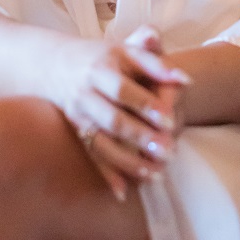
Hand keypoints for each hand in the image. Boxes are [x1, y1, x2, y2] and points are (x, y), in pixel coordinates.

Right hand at [52, 26, 188, 201]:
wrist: (56, 64)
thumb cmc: (105, 56)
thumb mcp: (125, 47)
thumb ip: (152, 53)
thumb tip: (183, 75)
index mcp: (101, 67)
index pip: (124, 89)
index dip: (147, 105)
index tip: (172, 120)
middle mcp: (87, 91)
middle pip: (113, 119)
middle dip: (141, 136)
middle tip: (169, 151)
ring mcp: (80, 113)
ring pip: (102, 142)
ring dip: (128, 160)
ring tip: (157, 173)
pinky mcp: (77, 131)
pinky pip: (92, 155)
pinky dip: (106, 174)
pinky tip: (123, 192)